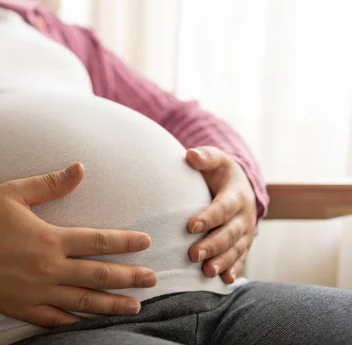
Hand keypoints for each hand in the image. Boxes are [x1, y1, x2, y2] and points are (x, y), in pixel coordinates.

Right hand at [0, 163, 156, 327]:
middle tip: (153, 279)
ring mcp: (38, 293)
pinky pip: (57, 320)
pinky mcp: (23, 308)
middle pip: (99, 275)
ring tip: (136, 306)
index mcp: (51, 239)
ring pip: (84, 302)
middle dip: (130, 277)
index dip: (126, 242)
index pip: (99, 241)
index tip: (145, 243)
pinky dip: (78, 322)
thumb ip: (52, 183)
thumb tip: (81, 168)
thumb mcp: (17, 192)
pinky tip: (92, 323)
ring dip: (112, 304)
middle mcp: (49, 269)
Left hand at [185, 147, 256, 283]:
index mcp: (236, 194)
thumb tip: (190, 154)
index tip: (190, 225)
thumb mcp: (216, 160)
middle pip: (230, 233)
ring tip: (207, 271)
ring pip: (236, 249)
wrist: (241, 184)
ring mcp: (246, 232)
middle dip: (212, 245)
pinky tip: (226, 280)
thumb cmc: (220, 171)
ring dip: (222, 261)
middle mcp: (244, 215)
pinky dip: (234, 269)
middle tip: (193, 255)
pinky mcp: (244, 243)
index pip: (223, 207)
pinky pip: (241, 258)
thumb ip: (205, 157)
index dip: (209, 217)